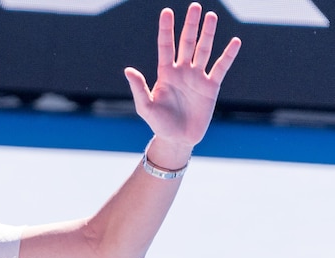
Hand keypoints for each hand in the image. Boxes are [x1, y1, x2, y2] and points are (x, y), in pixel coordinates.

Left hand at [124, 3, 240, 151]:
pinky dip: (228, 55)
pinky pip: (221, 67)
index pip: (165, 46)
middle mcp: (182, 71)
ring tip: (211, 16)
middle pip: (187, 43)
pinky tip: (234, 42)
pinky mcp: (211, 87)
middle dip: (190, 25)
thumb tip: (128, 70)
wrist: (177, 140)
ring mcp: (197, 77)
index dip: (166, 29)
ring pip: (204, 50)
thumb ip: (139, 88)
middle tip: (195, 6)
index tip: (166, 12)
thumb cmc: (159, 124)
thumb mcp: (145, 107)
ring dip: (208, 34)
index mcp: (165, 73)